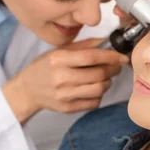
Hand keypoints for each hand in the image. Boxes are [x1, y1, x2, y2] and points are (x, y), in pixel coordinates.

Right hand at [2, 38, 128, 122]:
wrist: (27, 90)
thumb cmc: (44, 67)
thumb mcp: (59, 51)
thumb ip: (83, 46)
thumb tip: (107, 41)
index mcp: (58, 60)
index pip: (91, 57)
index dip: (110, 56)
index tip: (122, 56)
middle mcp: (61, 78)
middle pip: (98, 74)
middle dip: (112, 69)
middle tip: (116, 66)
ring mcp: (64, 95)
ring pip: (99, 89)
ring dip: (107, 82)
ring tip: (104, 77)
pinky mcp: (68, 108)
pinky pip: (94, 102)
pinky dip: (99, 95)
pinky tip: (94, 89)